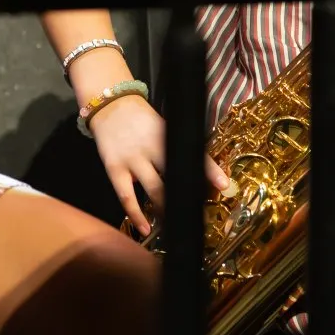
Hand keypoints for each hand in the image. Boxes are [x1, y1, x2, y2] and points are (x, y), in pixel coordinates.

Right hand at [86, 95, 230, 236]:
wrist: (110, 105)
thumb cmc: (142, 120)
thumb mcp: (164, 128)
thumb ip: (178, 148)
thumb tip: (199, 174)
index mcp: (168, 136)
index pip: (193, 154)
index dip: (210, 171)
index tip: (224, 186)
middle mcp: (151, 148)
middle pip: (175, 176)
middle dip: (187, 197)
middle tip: (197, 215)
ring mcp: (132, 159)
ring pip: (154, 189)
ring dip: (166, 209)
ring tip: (175, 227)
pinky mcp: (114, 168)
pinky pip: (126, 195)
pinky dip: (136, 214)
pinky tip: (144, 229)